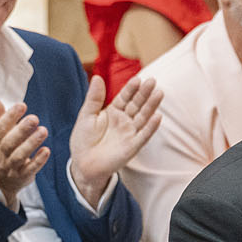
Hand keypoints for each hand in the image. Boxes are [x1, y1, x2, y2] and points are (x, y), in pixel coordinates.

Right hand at [0, 97, 48, 206]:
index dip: (9, 117)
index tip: (22, 105)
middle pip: (9, 142)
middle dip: (22, 130)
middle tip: (34, 118)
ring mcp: (10, 167)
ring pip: (20, 156)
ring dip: (32, 143)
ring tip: (44, 130)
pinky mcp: (22, 176)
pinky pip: (30, 169)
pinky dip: (38, 160)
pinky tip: (46, 150)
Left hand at [67, 72, 162, 205]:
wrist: (83, 164)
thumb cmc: (83, 140)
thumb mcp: (86, 115)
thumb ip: (94, 97)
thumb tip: (98, 77)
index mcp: (113, 111)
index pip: (125, 97)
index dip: (131, 88)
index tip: (138, 79)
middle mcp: (124, 120)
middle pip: (137, 104)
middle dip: (144, 93)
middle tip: (152, 81)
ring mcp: (130, 133)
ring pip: (143, 117)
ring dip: (152, 106)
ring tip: (159, 93)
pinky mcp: (133, 146)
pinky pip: (144, 135)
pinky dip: (151, 127)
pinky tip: (157, 117)